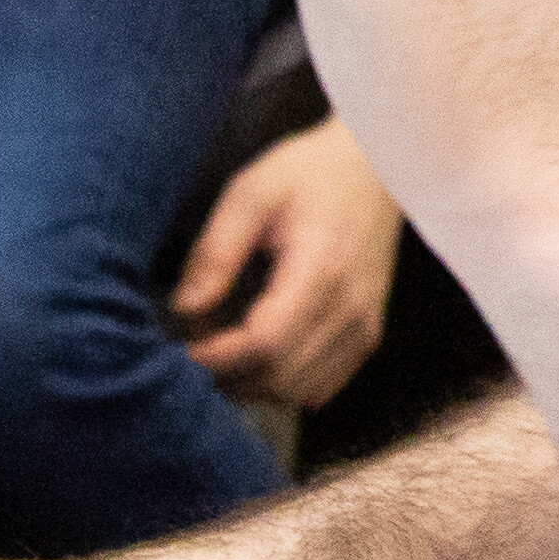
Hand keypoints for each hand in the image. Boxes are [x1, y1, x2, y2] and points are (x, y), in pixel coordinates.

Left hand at [173, 114, 401, 408]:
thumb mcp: (250, 194)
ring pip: (301, 391)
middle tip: (197, 350)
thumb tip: (184, 309)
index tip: (184, 348)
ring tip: (223, 353)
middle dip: (229, 376)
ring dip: (254, 385)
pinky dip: (284, 386)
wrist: (374, 168)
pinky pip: (323, 387)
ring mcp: (364, 326)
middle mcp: (350, 307)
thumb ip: (216, 252)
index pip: (265, 343)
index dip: (219, 358)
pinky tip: (258, 359)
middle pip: (281, 376)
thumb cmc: (308, 173)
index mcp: (320, 269)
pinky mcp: (368, 335)